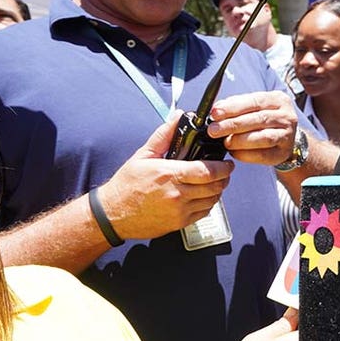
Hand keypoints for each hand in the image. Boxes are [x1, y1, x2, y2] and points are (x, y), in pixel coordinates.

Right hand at [100, 112, 234, 239]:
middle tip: (224, 172)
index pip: (207, 171)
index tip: (227, 164)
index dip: (223, 168)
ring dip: (217, 191)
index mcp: (169, 174)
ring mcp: (179, 211)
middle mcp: (177, 194)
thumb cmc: (126, 185)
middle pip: (214, 187)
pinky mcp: (179, 224)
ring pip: (211, 201)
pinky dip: (208, 204)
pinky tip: (203, 197)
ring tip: (214, 183)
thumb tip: (177, 117)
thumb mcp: (143, 155)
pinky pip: (203, 213)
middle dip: (224, 178)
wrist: (112, 214)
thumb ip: (164, 135)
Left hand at [206, 90, 297, 166]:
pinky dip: (246, 154)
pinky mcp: (283, 153)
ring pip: (264, 137)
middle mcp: (287, 116)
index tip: (215, 114)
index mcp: (278, 99)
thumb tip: (216, 111)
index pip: (254, 101)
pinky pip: (264, 155)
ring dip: (240, 140)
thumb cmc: (263, 120)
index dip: (233, 107)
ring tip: (225, 142)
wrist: (283, 138)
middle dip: (233, 125)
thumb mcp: (253, 107)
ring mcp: (288, 135)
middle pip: (259, 119)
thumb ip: (236, 106)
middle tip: (214, 130)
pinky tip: (234, 153)